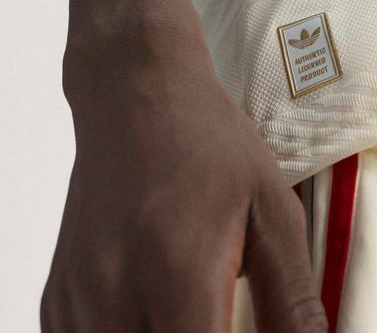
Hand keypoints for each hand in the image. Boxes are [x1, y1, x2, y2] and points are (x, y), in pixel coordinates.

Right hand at [40, 26, 326, 331]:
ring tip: (193, 307)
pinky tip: (155, 307)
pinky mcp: (57, 300)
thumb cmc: (208, 142)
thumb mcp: (272, 210)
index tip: (243, 327)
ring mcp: (76, 304)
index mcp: (178, 280)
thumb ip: (292, 297)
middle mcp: (114, 301)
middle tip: (221, 314)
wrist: (136, 95)